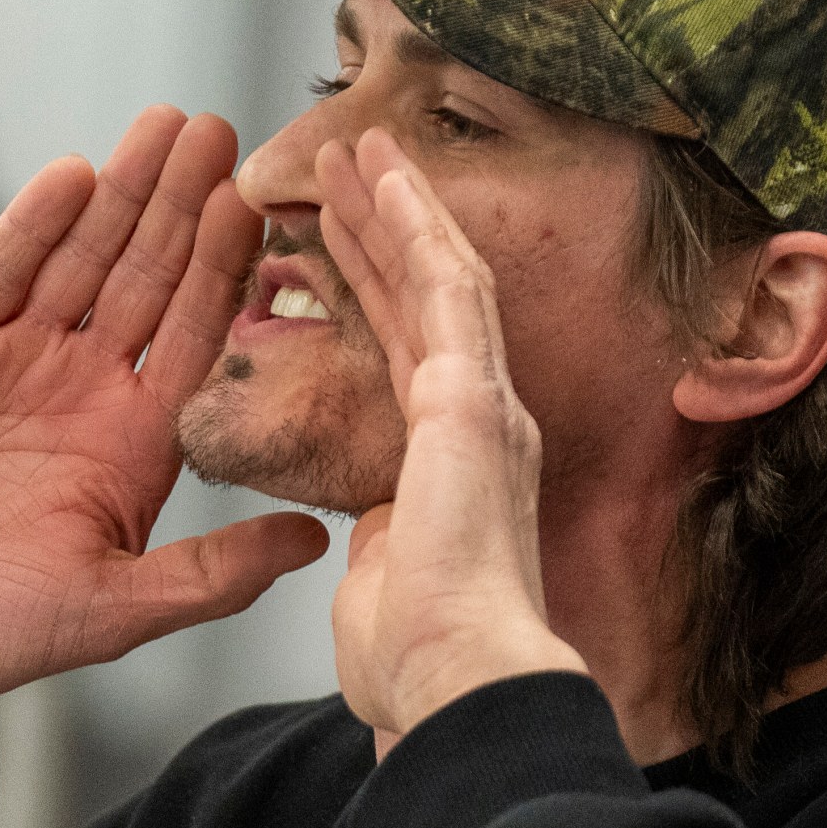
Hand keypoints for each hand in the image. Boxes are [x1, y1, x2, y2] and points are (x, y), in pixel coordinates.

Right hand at [0, 108, 329, 747]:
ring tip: (163, 127)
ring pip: (80, 259)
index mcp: (138, 444)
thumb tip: (315, 540)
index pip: (197, 336)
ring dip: (121, 194)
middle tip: (223, 133)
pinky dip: (31, 228)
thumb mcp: (117, 609)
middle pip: (147, 278)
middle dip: (184, 205)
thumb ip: (214, 571)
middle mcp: (85, 391)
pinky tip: (73, 176)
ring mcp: (14, 365)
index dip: (229, 270)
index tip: (262, 207)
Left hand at [318, 130, 586, 754]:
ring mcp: (485, 404)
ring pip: (440, 277)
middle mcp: (483, 422)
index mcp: (457, 466)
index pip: (408, 351)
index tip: (341, 243)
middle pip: (426, 300)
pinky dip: (415, 227)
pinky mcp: (472, 398)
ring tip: (357, 147)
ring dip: (397, 208)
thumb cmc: (417, 664)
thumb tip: (376, 553)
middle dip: (385, 230)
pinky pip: (444, 288)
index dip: (376, 289)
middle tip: (348, 169)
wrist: (456, 680)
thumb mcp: (387, 586)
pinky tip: (387, 177)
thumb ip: (385, 550)